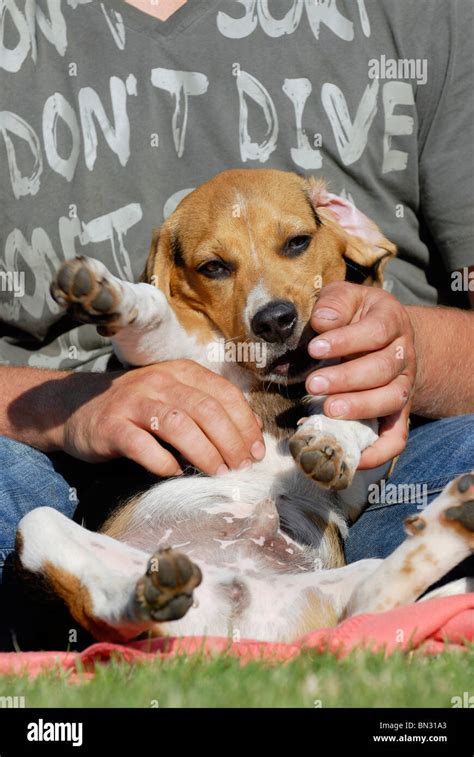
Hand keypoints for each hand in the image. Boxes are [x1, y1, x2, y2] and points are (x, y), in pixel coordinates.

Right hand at [60, 360, 264, 475]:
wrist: (76, 406)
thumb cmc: (137, 407)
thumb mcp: (175, 397)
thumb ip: (210, 408)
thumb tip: (252, 432)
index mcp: (181, 372)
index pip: (224, 394)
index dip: (245, 424)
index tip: (255, 452)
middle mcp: (159, 382)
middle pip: (206, 410)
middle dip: (230, 442)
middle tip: (240, 468)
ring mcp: (133, 402)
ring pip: (178, 424)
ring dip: (204, 452)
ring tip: (217, 473)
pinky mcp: (111, 426)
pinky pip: (142, 445)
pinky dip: (163, 462)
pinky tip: (175, 472)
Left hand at [305, 282, 415, 468]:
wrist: (385, 335)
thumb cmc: (354, 316)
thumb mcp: (346, 297)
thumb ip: (334, 303)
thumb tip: (322, 320)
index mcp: (390, 321)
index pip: (375, 331)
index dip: (346, 341)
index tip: (314, 348)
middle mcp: (402, 355)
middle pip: (382, 370)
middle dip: (345, 379)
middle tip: (312, 384)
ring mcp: (402, 385)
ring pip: (390, 400)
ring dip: (359, 407)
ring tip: (327, 410)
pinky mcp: (396, 412)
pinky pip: (397, 436)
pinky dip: (380, 451)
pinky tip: (354, 456)